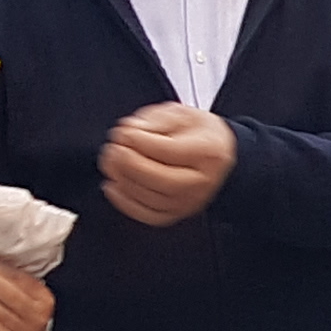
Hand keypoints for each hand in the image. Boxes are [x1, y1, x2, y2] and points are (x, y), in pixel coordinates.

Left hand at [100, 103, 237, 226]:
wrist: (219, 156)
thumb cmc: (199, 135)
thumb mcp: (182, 114)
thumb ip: (155, 120)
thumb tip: (129, 130)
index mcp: (207, 153)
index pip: (168, 151)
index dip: (139, 141)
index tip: (123, 131)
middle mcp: (202, 182)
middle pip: (160, 179)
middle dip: (129, 163)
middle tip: (113, 148)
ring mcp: (189, 201)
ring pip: (149, 198)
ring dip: (122, 179)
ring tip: (111, 161)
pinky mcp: (176, 214)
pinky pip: (147, 215)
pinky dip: (125, 202)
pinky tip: (114, 185)